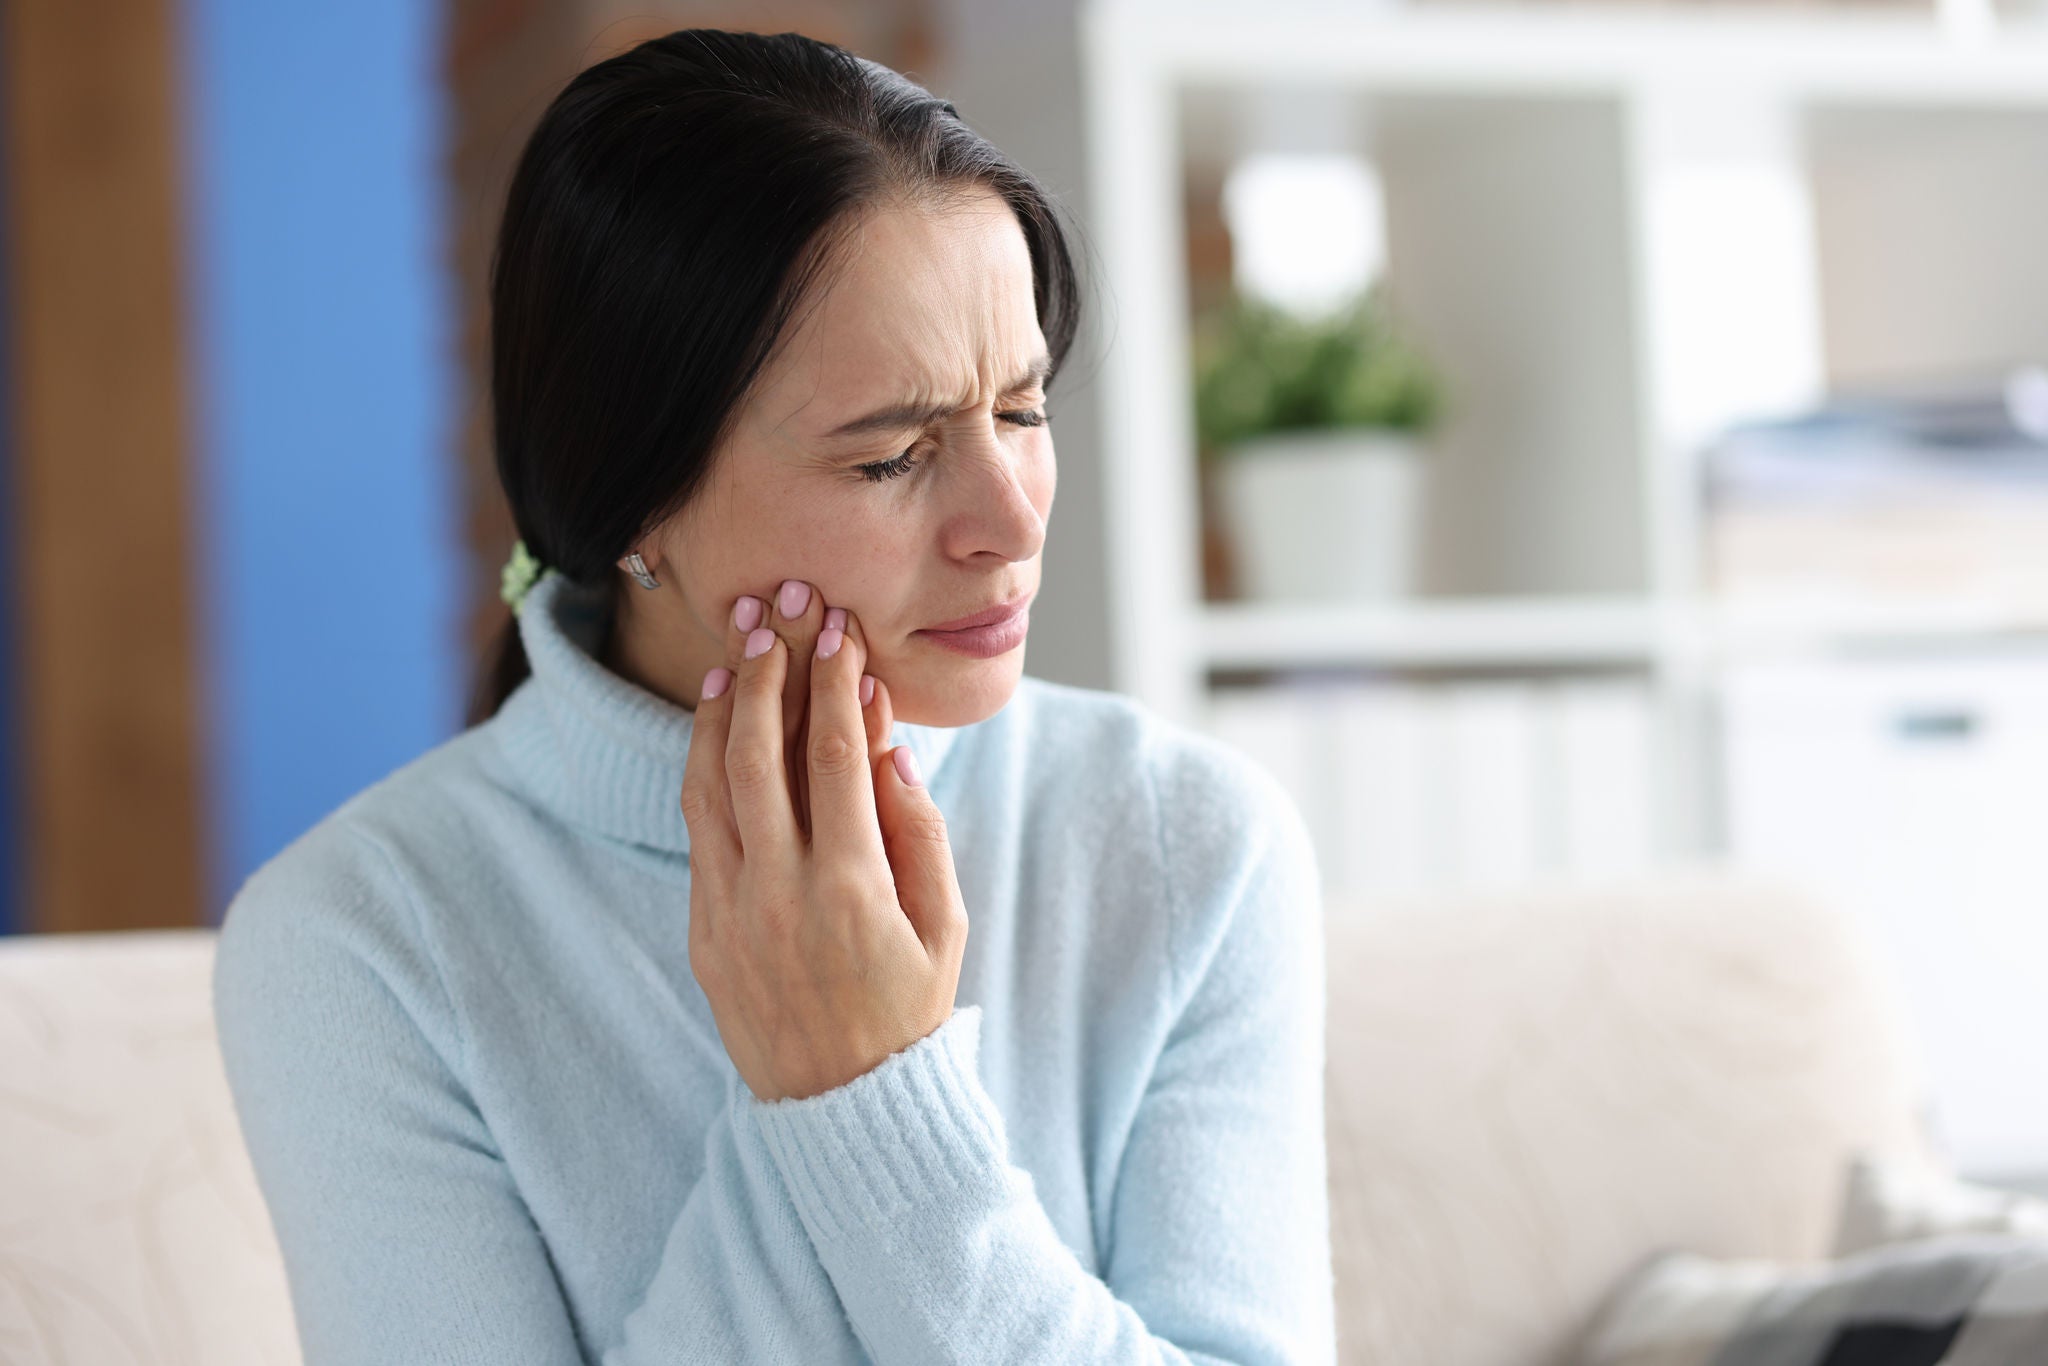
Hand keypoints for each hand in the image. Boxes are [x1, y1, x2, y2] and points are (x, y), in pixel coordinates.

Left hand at [680, 579, 969, 1101]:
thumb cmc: (908, 1012)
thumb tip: (887, 746)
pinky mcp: (702, 927)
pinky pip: (698, 826)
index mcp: (852, 889)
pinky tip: (714, 722)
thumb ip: (918, 831)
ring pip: (710, 781)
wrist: (842, 1110)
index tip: (837, 631)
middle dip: (767, 671)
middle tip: (779, 613)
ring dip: (721, 707)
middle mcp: (779, 892)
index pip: (836, 756)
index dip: (834, 683)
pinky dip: (702, 764)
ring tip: (736, 651)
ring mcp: (730, 910)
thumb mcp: (944, 925)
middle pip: (758, 752)